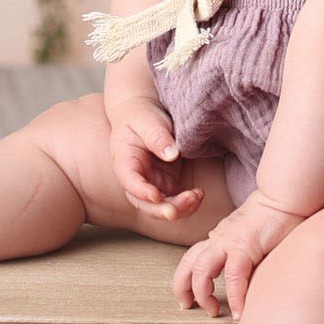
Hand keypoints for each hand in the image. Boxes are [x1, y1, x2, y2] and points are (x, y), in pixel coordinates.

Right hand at [107, 97, 203, 222]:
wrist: (145, 114)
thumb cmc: (142, 115)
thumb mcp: (147, 120)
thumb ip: (157, 136)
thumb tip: (171, 153)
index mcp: (125, 161)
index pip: (129, 181)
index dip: (141, 191)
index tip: (156, 196)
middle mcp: (137, 178)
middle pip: (144, 203)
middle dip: (162, 209)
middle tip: (182, 205)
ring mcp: (152, 183)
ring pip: (162, 207)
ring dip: (179, 208)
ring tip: (197, 196)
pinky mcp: (167, 184)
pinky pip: (175, 202)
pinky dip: (187, 203)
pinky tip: (199, 194)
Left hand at [172, 193, 308, 318]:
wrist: (286, 194)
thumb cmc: (277, 213)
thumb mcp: (253, 235)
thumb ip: (245, 252)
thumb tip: (246, 275)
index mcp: (221, 236)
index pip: (195, 257)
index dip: (188, 278)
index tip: (193, 296)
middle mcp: (220, 238)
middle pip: (188, 263)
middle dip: (182, 287)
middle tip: (187, 305)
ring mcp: (229, 241)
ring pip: (200, 270)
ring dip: (202, 294)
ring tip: (212, 311)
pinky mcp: (244, 246)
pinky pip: (232, 277)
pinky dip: (234, 297)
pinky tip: (239, 310)